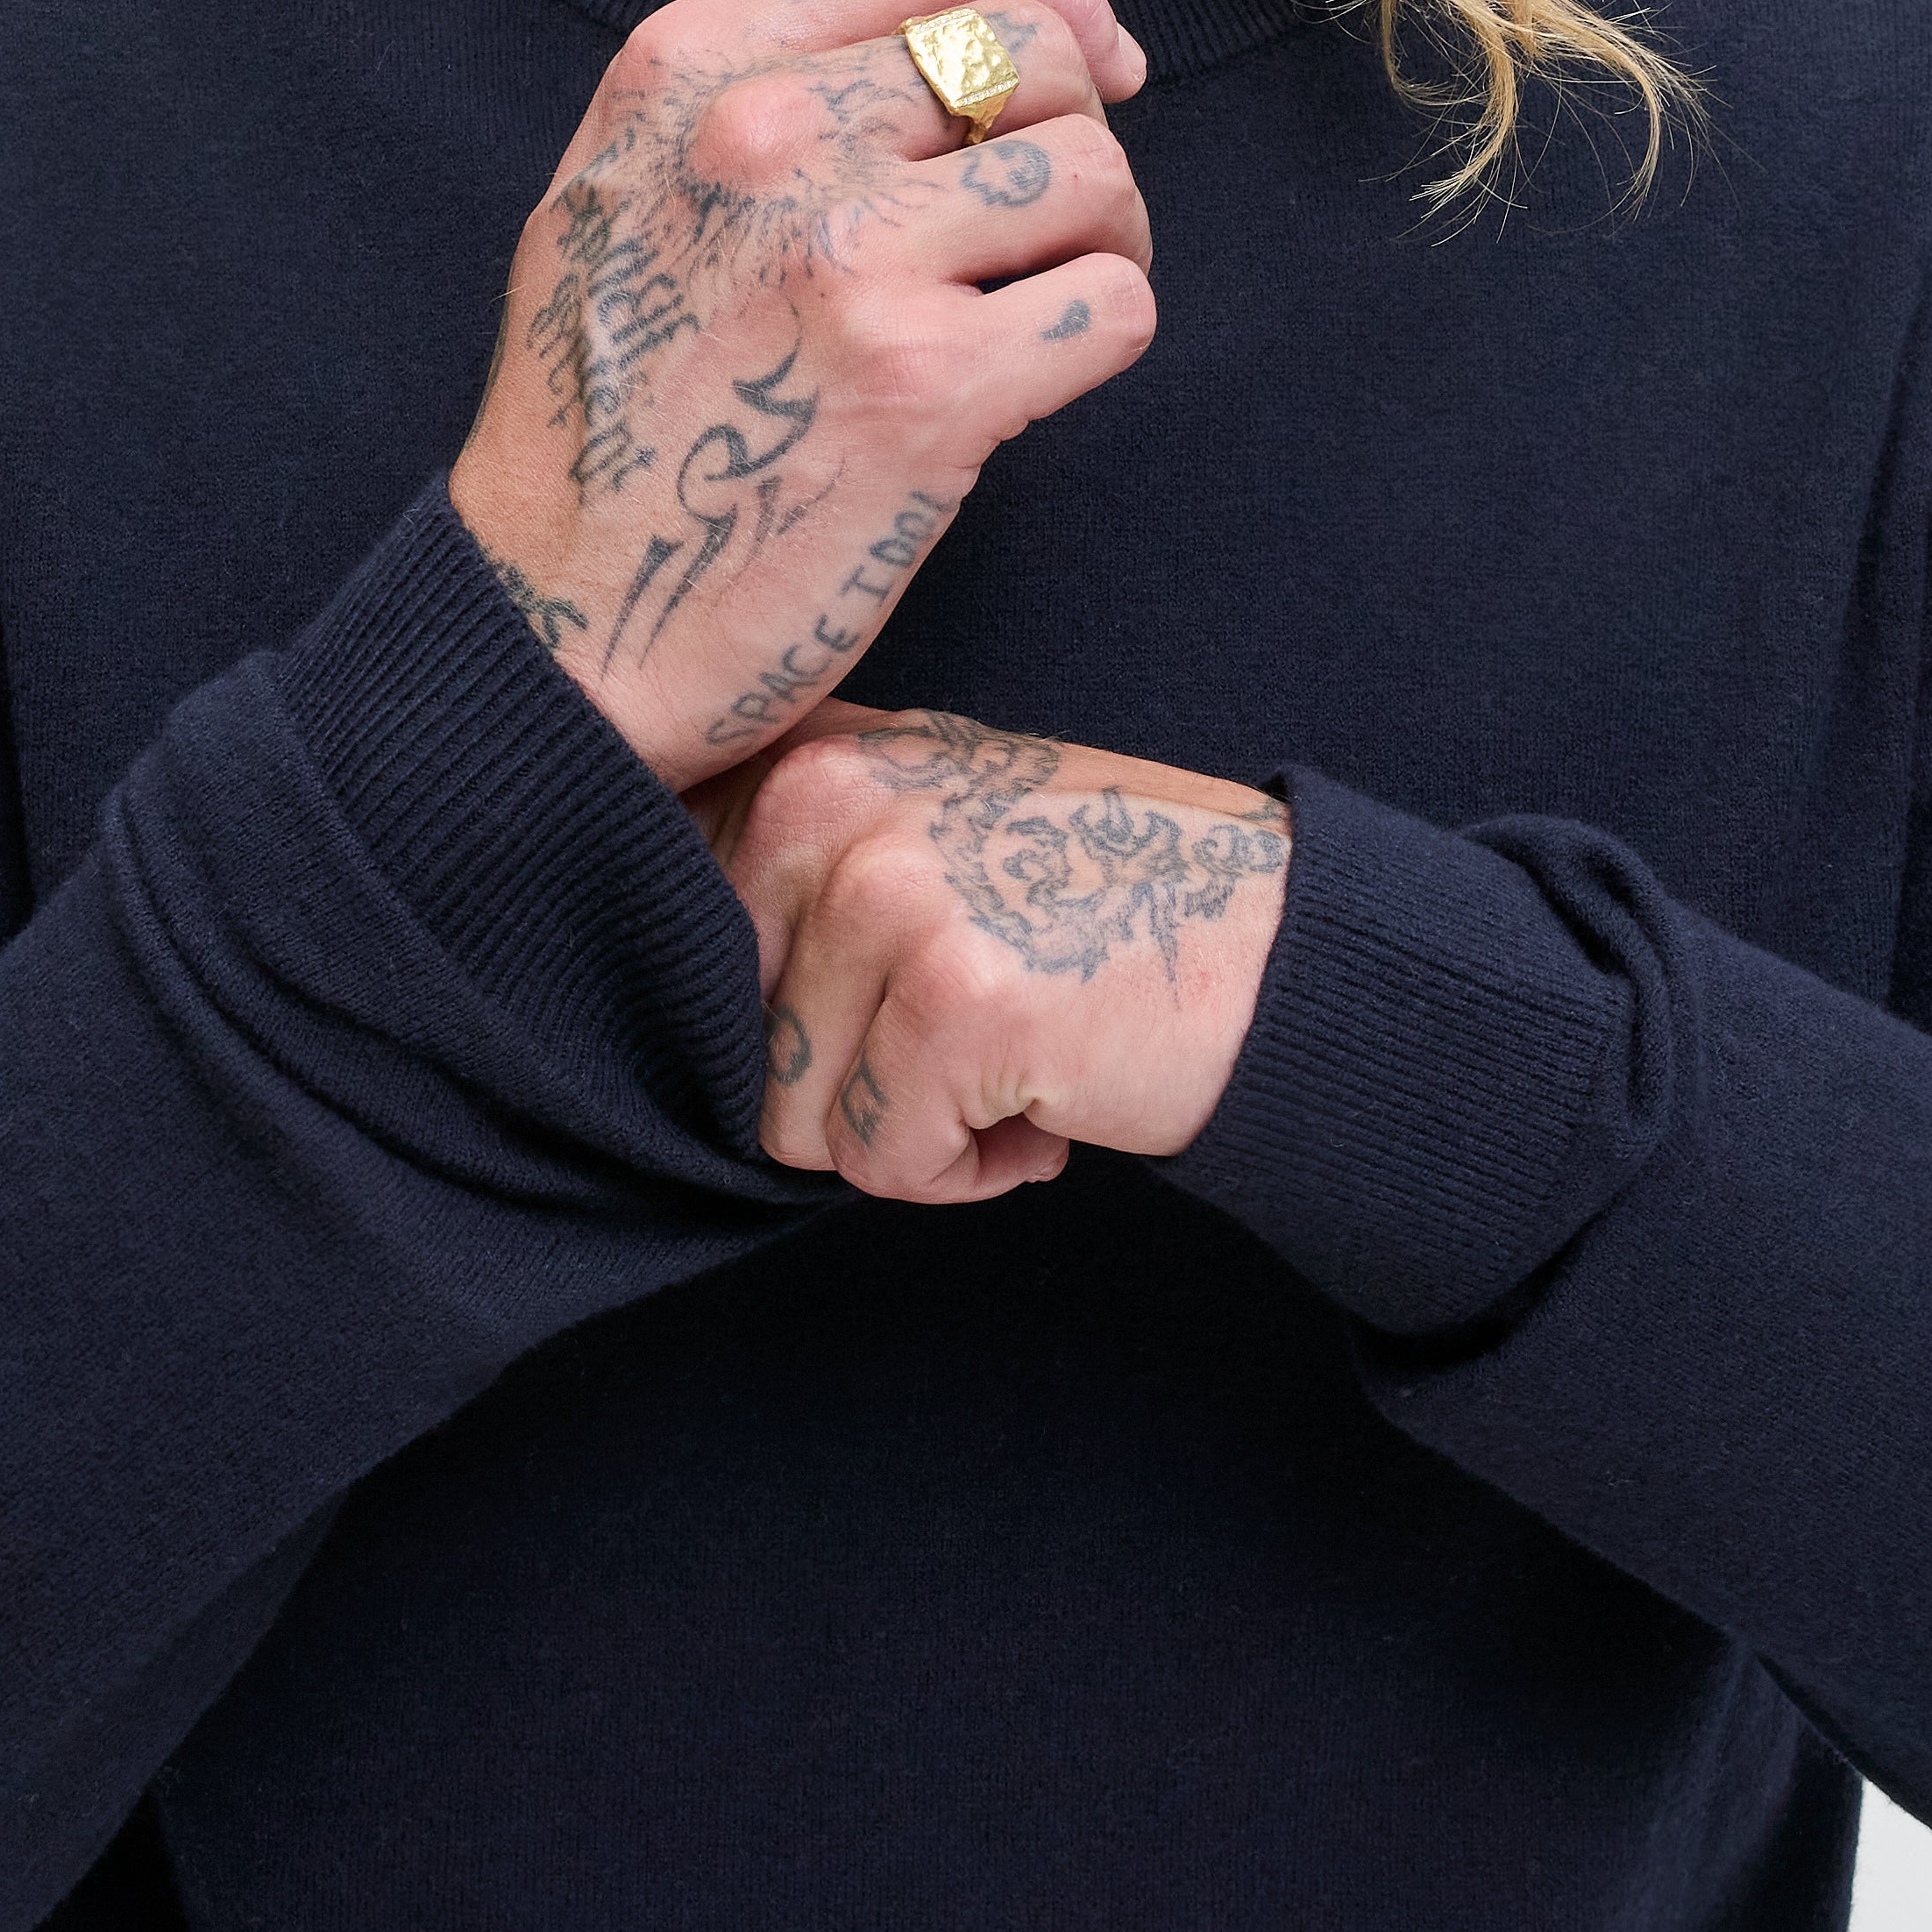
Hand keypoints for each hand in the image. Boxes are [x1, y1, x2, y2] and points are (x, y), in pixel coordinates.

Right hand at [448, 0, 1154, 789]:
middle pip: (1032, 53)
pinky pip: (1112, 306)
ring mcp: (849, 262)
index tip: (1081, 59)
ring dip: (1105, 240)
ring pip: (1092, 173)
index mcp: (686, 72)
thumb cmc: (601, 422)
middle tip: (1055, 221)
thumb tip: (956, 31)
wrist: (555, 624)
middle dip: (1078, 129)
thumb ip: (750, 91)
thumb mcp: (618, 194)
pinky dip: (1099, 339)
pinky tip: (1034, 381)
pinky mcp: (929, 388)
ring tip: (1043, 303)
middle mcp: (765, 140)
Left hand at [697, 706, 1289, 1201]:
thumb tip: (650, 971)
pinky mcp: (953, 1003)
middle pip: (731, 1043)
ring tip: (1014, 1060)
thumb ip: (798, 864)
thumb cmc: (1100, 911)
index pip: (679, 944)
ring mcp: (890, 898)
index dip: (781, 1013)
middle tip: (973, 1032)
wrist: (1281, 951)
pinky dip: (968, 1172)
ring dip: (911, 1132)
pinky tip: (1046, 1104)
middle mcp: (831, 803)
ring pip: (793, 1120)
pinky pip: (883, 1165)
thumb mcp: (929, 827)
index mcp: (810, 759)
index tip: (891, 993)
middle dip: (848, 1081)